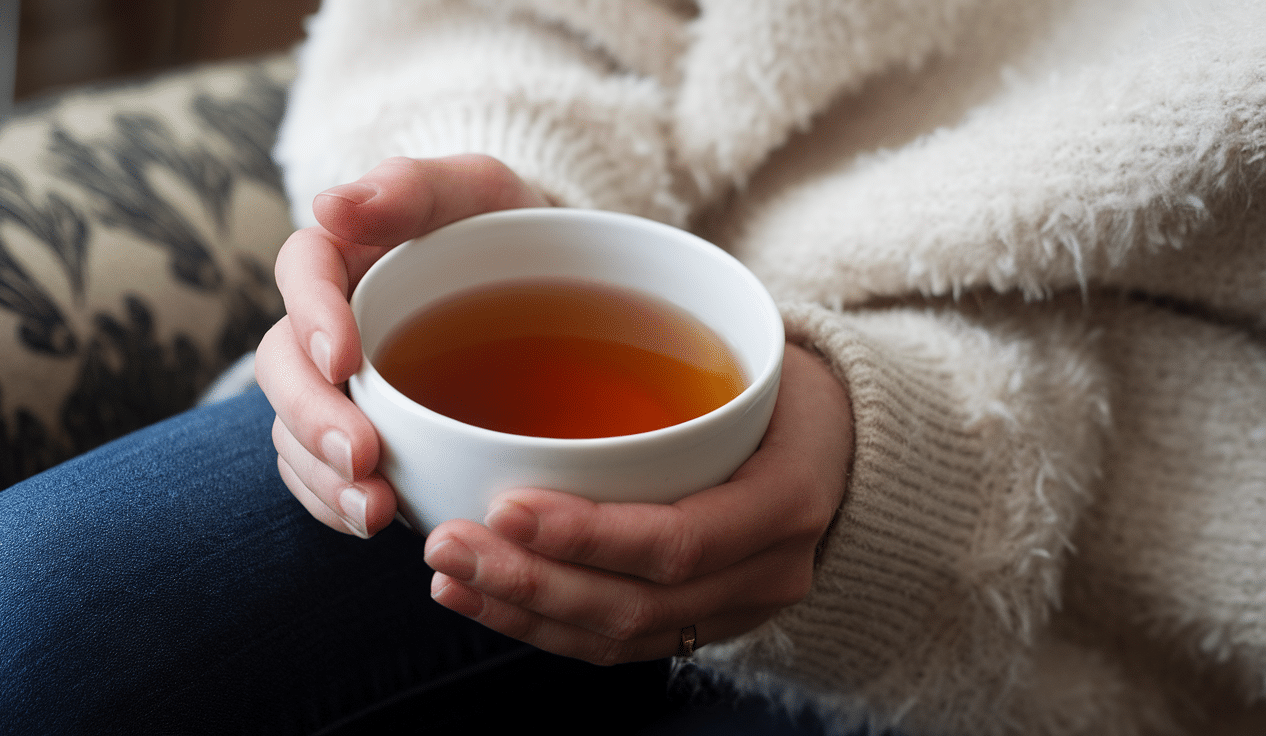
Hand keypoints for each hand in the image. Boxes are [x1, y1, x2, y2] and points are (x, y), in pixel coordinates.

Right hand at [255, 155, 549, 537]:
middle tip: (361, 456)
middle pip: (283, 366)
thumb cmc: (514, 229)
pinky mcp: (360, 435)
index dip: (311, 315)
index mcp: (348, 252)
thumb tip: (330, 204)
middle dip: (312, 418)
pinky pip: (321, 475)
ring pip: (294, 432)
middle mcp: (327, 321)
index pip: (302, 271)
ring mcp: (339, 387)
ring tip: (375, 510)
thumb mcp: (481, 190)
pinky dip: (337, 503)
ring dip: (322, 476)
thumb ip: (412, 189)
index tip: (345, 359)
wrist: (553, 288)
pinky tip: (378, 523)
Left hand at [423, 343, 852, 662]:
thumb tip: (552, 286)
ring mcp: (737, 609)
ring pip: (618, 636)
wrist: (848, 445)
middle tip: (446, 545)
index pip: (677, 539)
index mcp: (788, 498)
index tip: (503, 506)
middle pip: (635, 604)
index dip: (586, 536)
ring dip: (523, 611)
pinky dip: (547, 627)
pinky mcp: (706, 623)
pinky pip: (620, 644)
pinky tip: (488, 597)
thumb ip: (683, 346)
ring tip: (450, 575)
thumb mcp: (759, 351)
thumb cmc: (787, 383)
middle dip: (530, 583)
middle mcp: (768, 570)